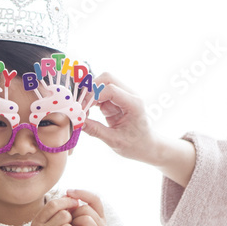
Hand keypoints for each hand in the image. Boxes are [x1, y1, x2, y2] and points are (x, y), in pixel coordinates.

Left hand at [66, 189, 106, 225]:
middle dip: (74, 214)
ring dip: (74, 224)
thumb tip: (66, 194)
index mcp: (99, 216)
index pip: (95, 199)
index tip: (68, 192)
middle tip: (69, 224)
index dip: (82, 193)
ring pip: (85, 219)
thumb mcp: (74, 220)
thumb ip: (72, 208)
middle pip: (86, 209)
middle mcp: (102, 224)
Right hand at [82, 72, 196, 185]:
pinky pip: (100, 95)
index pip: (111, 89)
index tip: (82, 109)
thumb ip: (96, 131)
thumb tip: (78, 122)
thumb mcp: (115, 141)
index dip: (93, 96)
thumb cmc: (136, 145)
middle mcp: (129, 95)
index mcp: (134, 104)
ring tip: (83, 112)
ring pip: (101, 85)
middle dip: (91, 90)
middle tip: (81, 106)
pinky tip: (87, 114)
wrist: (147, 146)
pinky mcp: (115, 101)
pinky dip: (91, 102)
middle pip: (107, 79)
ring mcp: (122, 96)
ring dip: (90, 96)